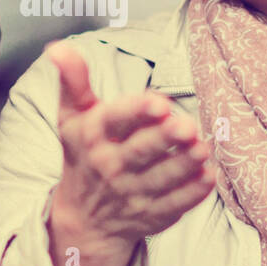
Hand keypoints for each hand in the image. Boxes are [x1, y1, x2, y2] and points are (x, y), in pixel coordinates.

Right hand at [44, 42, 214, 265]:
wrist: (83, 219)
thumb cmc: (83, 155)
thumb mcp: (72, 117)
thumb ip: (73, 81)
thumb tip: (57, 47)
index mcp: (92, 136)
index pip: (113, 121)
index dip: (136, 111)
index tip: (158, 102)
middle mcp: (110, 166)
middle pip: (140, 151)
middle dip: (165, 138)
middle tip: (187, 126)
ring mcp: (133, 193)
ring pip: (162, 178)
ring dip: (184, 164)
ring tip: (202, 148)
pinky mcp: (153, 214)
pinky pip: (175, 205)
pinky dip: (192, 193)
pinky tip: (209, 176)